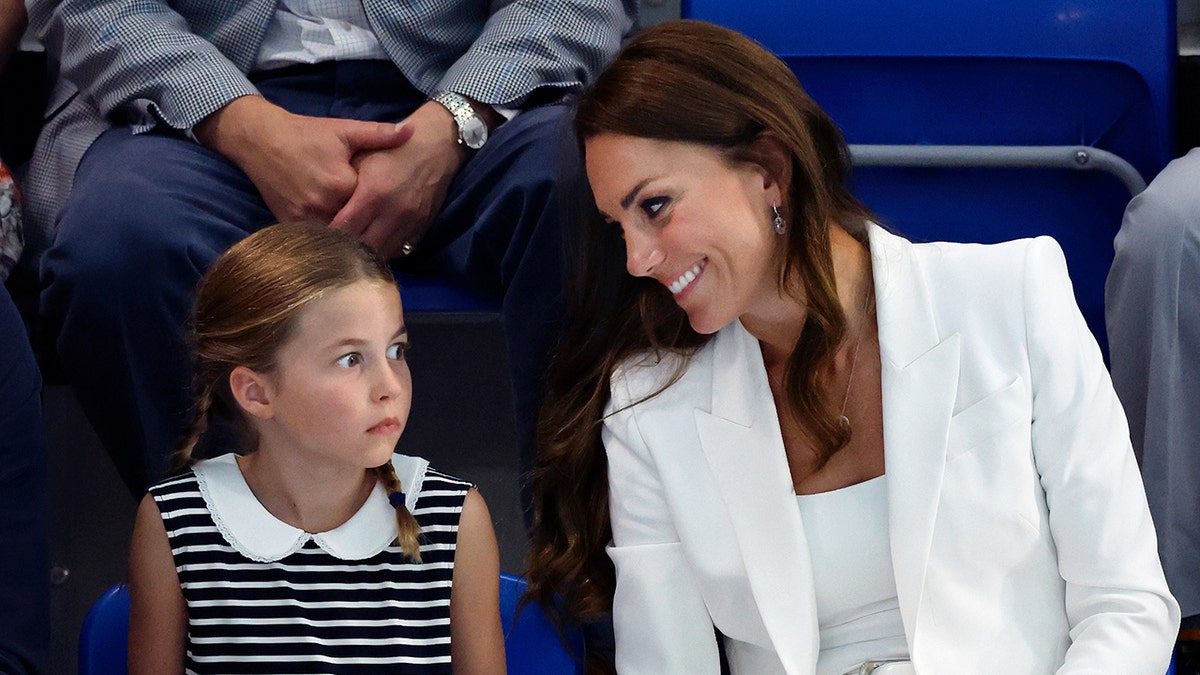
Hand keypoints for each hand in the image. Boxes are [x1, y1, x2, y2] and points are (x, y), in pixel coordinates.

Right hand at [195, 96, 412, 222]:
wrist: (260, 140)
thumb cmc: (306, 134)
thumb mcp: (344, 130)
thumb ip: (379, 134)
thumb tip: (411, 130)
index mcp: (341, 183)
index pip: (372, 205)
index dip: (382, 206)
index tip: (394, 208)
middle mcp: (322, 204)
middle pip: (356, 225)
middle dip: (369, 227)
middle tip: (386, 230)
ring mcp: (304, 217)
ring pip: (337, 236)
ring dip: (350, 237)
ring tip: (369, 237)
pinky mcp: (289, 224)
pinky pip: (315, 239)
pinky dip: (328, 240)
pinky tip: (342, 242)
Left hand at [331, 101, 469, 257]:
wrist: (435, 147)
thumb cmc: (392, 150)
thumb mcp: (362, 156)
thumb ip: (343, 185)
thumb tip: (321, 210)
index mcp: (373, 193)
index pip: (344, 228)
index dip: (328, 235)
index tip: (317, 237)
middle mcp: (393, 212)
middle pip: (361, 246)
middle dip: (345, 249)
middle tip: (330, 248)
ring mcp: (409, 222)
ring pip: (381, 252)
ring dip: (364, 254)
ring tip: (349, 251)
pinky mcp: (420, 227)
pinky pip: (398, 249)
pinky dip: (383, 250)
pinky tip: (372, 246)